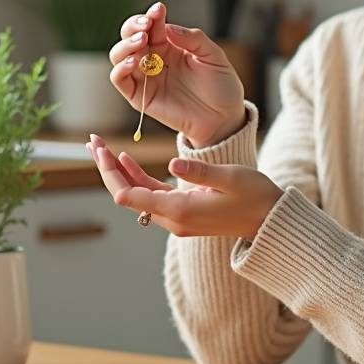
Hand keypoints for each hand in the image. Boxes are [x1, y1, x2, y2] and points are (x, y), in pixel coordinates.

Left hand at [86, 134, 282, 241]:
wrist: (271, 221)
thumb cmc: (256, 197)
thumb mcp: (232, 178)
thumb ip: (201, 172)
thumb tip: (173, 163)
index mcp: (180, 211)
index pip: (128, 195)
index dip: (110, 172)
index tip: (101, 149)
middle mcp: (173, 219)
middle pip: (126, 195)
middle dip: (107, 169)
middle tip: (92, 142)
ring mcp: (176, 218)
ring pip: (136, 195)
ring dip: (118, 172)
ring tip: (101, 147)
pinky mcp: (182, 212)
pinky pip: (151, 196)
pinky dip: (136, 177)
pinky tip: (126, 160)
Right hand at [110, 1, 245, 147]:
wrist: (224, 118)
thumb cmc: (221, 86)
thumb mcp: (214, 56)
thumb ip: (193, 40)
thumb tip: (168, 28)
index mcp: (170, 45)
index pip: (151, 25)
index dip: (151, 15)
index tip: (158, 9)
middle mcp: (154, 59)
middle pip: (129, 36)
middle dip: (134, 26)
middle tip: (146, 26)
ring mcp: (145, 78)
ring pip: (119, 56)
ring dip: (125, 45)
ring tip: (141, 41)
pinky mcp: (140, 97)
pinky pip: (120, 80)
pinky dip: (119, 69)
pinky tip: (133, 61)